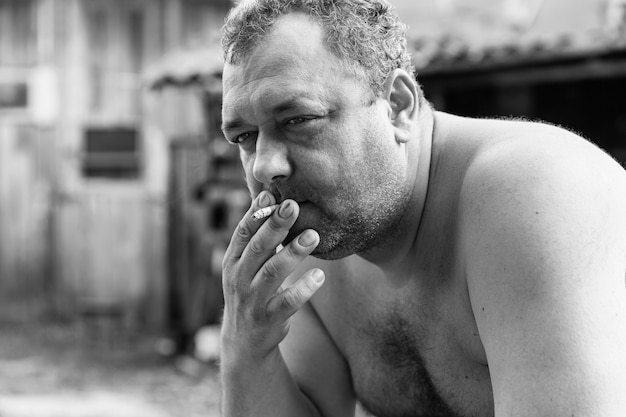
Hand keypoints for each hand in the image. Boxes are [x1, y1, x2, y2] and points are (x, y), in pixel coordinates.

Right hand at [221, 191, 324, 360]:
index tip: (271, 195)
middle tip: (293, 206)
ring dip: (293, 253)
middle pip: (258, 248)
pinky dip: (304, 288)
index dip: (256, 214)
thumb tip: (271, 201)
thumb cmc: (251, 291)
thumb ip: (257, 240)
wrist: (244, 340)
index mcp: (232, 262)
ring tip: (313, 236)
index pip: (243, 233)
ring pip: (273, 272)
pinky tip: (320, 275)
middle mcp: (239, 279)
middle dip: (275, 226)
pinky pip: (288, 301)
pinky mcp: (269, 318)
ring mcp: (253, 300)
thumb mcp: (245, 267)